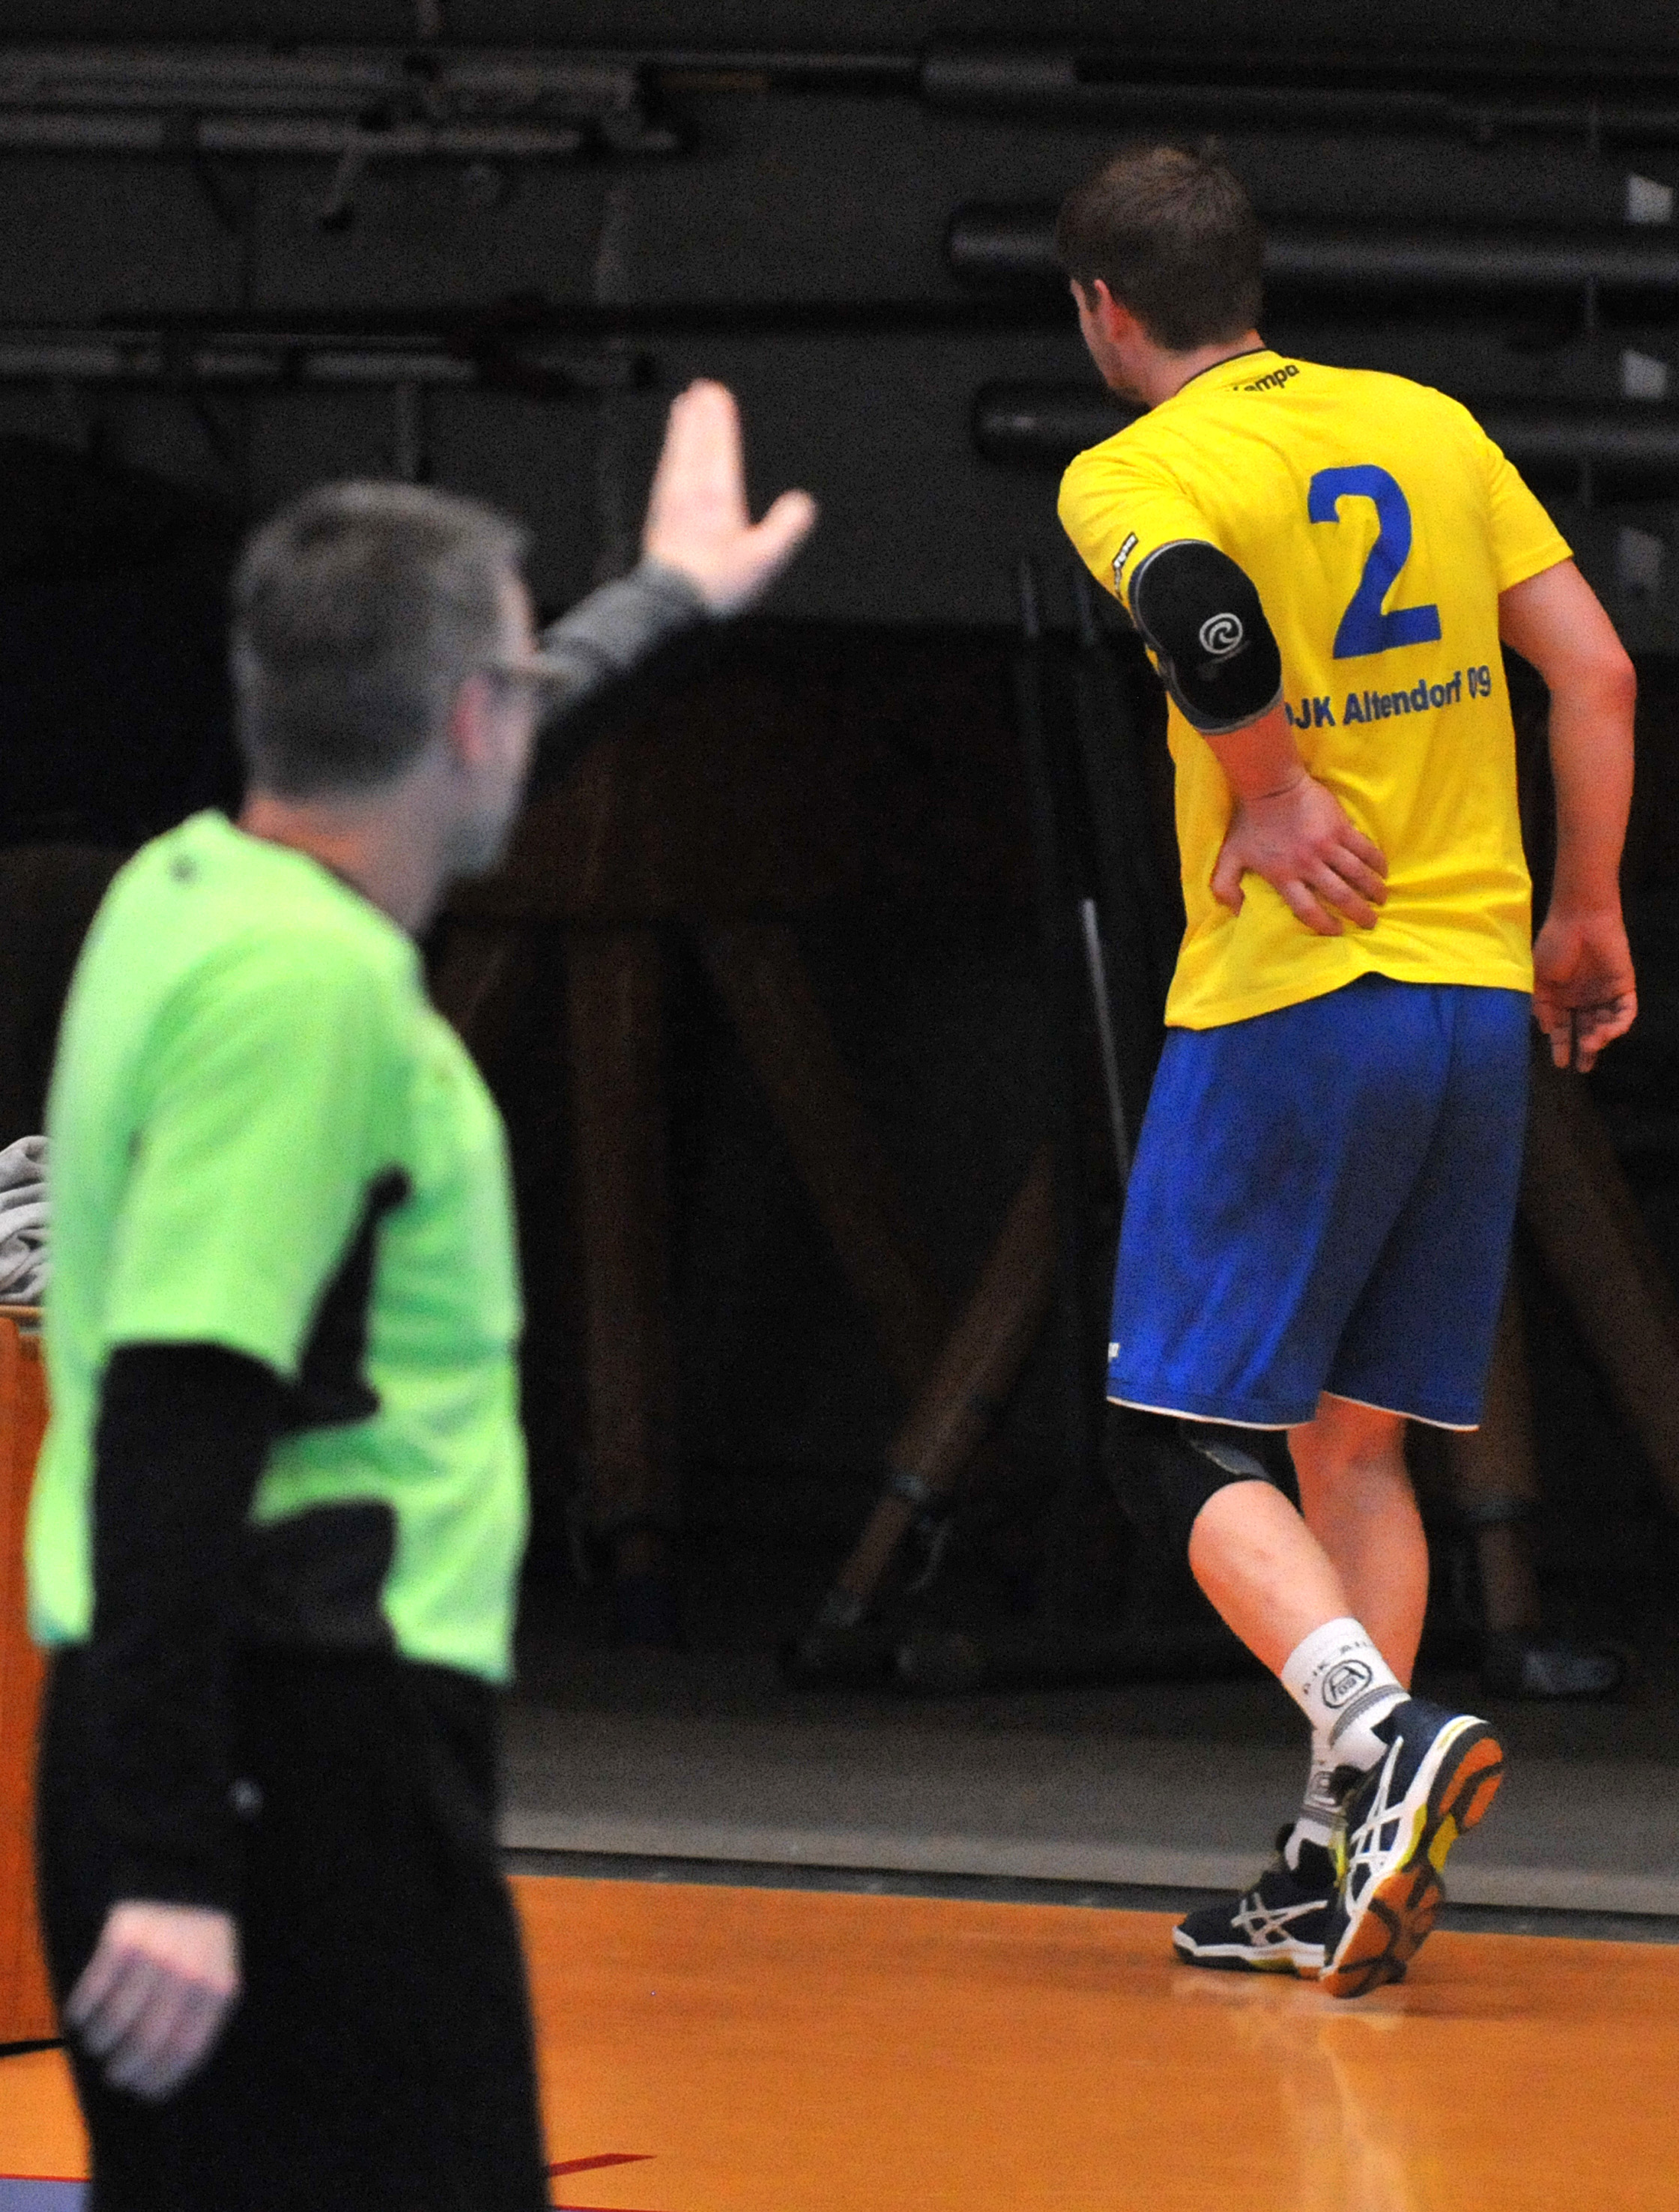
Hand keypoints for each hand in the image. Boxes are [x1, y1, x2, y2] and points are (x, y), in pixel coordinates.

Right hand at [66, 1901, 239, 2101]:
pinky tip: (82, 2018)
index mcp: (216, 1988)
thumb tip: (167, 2073)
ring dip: (101, 2043)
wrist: (188, 1876)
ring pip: (114, 2021)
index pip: (185, 2051)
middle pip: (146, 2042)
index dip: (160, 2079)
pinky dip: (82, 2013)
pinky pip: (92, 1992)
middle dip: (126, 2069)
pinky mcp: (121, 1939)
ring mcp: (153, 1957)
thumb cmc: (202, 1939)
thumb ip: (202, 2017)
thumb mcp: (219, 1974)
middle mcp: (186, 1975)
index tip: (143, 2092)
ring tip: (100, 2045)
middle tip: (116, 2075)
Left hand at [641, 380, 817, 615]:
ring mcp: (672, 503)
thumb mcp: (763, 561)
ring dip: (681, 427)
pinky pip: (667, 473)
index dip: (719, 418)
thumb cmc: (717, 586)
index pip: (718, 447)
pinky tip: (672, 453)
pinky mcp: (660, 517)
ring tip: (683, 405)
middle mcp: (691, 492)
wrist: (669, 607)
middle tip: (701, 386)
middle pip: (694, 442)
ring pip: (677, 453)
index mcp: (717, 497)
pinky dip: (671, 453)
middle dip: (699, 414)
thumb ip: (786, 529)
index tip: (717, 391)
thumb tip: (804, 502)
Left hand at [1210, 772, 1387, 935]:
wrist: (1270, 786)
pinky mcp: (1341, 827)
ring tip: (1382, 900)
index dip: (1324, 924)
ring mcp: (1327, 845)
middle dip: (1358, 913)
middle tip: (1370, 923)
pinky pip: (1365, 848)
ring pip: (1357, 874)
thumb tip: (1237, 912)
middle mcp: (1308, 865)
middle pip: (1340, 895)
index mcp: (1284, 876)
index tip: (1337, 931)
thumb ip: (1226, 887)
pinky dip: (1377, 861)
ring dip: (1373, 889)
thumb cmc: (1249, 823)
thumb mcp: (1229, 857)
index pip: (1307, 909)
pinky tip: (1383, 871)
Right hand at [1532, 905, 1636, 1070]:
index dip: (1562, 1046)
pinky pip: (1625, 1012)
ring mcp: (1605, 994)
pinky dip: (1618, 1024)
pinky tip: (1607, 1031)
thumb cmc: (1554, 945)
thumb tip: (1547, 1029)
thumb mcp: (1538, 978)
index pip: (1563, 1028)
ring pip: (1606, 1024)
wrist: (1580, 919)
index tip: (1560, 1063)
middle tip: (1583, 1067)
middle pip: (1587, 1030)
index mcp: (1562, 998)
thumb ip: (1542, 1006)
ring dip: (1600, 1038)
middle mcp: (1584, 999)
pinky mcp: (1624, 988)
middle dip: (1586, 1050)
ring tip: (1591, 1043)